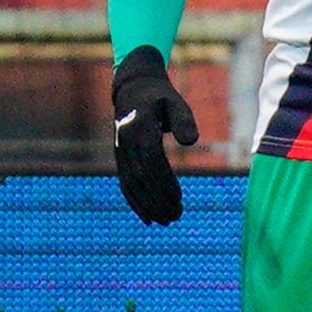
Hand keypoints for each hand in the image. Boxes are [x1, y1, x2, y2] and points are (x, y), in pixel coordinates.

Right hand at [112, 47, 198, 225]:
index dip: (163, 182)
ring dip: (147, 206)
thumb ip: (184, 120)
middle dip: (157, 200)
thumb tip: (191, 141)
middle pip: (140, 178)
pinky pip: (125, 184)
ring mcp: (120, 153)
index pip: (151, 162)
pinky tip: (148, 218)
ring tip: (167, 221)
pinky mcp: (120, 159)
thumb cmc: (161, 97)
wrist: (133, 90)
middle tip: (176, 216)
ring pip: (131, 185)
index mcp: (139, 130)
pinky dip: (135, 202)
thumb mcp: (175, 102)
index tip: (179, 199)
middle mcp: (126, 144)